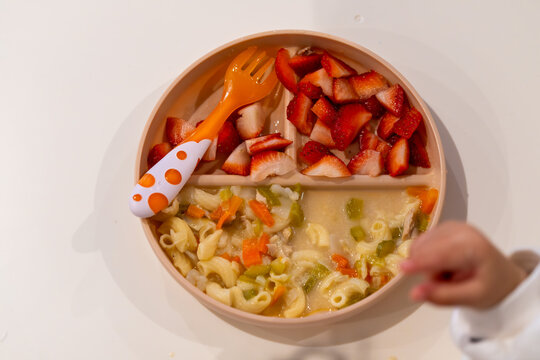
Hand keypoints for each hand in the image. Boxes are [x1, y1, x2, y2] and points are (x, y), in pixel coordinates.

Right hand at [401, 221, 526, 308]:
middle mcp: (460, 229)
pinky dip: (425, 257)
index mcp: (474, 246)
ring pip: (420, 246)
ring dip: (425, 264)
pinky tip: (443, 264)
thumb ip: (443, 296)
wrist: (501, 274)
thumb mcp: (472, 299)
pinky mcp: (442, 226)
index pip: (442, 254)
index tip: (401, 269)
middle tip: (446, 283)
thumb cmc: (490, 287)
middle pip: (426, 248)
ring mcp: (450, 225)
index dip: (421, 261)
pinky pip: (420, 243)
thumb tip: (413, 293)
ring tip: (447, 275)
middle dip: (427, 270)